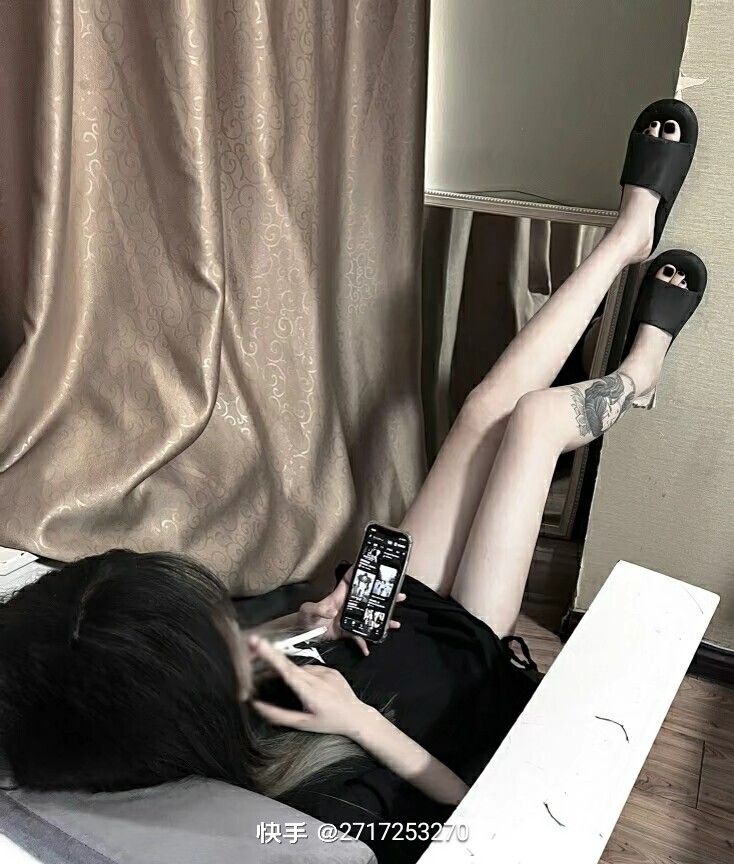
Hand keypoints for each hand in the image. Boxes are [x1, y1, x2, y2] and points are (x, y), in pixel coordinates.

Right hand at [249, 634, 371, 737]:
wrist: (356, 716)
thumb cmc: (329, 723)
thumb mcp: (303, 723)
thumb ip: (278, 715)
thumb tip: (257, 706)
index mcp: (309, 692)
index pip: (285, 670)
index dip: (270, 656)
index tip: (258, 643)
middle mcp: (318, 678)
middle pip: (289, 664)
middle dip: (271, 657)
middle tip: (255, 648)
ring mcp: (326, 671)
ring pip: (300, 668)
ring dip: (291, 674)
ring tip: (297, 692)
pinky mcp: (331, 669)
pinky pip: (312, 669)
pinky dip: (305, 676)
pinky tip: (311, 689)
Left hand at [297, 565, 405, 655]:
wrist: (302, 634)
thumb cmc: (305, 617)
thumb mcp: (309, 610)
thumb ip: (319, 608)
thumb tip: (331, 609)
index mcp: (339, 596)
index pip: (352, 580)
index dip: (362, 572)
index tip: (377, 566)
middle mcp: (347, 606)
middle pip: (368, 598)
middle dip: (383, 597)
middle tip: (399, 595)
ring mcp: (349, 619)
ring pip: (369, 618)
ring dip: (382, 620)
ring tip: (396, 623)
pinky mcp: (347, 632)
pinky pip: (359, 637)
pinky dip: (363, 643)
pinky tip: (368, 649)